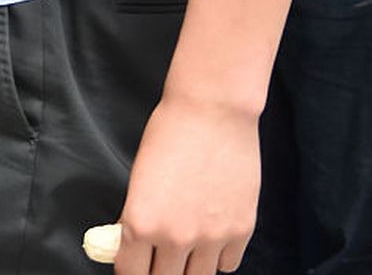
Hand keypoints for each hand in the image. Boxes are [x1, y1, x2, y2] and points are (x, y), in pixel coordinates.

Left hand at [106, 93, 260, 272]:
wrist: (212, 113)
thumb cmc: (168, 135)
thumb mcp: (138, 180)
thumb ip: (136, 220)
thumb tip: (131, 246)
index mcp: (140, 224)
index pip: (131, 273)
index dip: (131, 271)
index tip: (135, 265)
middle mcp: (175, 238)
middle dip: (158, 271)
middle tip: (159, 258)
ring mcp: (211, 238)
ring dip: (189, 267)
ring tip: (185, 250)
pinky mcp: (241, 232)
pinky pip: (227, 265)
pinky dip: (218, 258)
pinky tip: (211, 241)